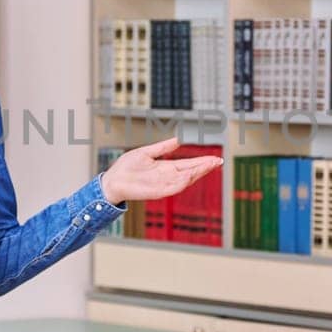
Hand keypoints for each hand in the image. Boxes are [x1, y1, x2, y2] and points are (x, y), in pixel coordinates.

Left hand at [100, 136, 222, 204]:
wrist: (112, 180)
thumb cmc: (126, 168)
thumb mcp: (146, 152)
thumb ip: (163, 147)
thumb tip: (178, 140)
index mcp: (166, 168)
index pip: (189, 164)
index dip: (202, 161)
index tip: (215, 158)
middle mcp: (167, 177)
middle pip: (191, 171)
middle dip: (205, 167)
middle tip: (218, 161)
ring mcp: (163, 185)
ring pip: (185, 179)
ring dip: (198, 173)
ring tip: (209, 165)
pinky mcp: (157, 192)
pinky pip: (174, 188)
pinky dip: (183, 182)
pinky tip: (192, 175)